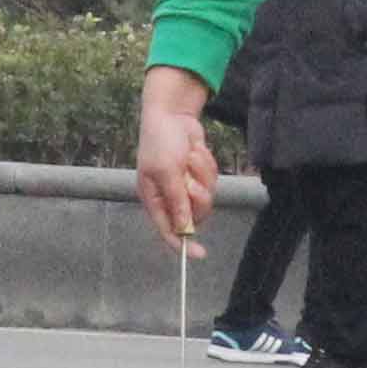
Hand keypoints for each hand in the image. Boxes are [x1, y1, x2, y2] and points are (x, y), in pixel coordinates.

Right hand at [135, 68, 218, 256]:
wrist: (173, 113)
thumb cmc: (161, 141)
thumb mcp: (166, 171)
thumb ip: (176, 201)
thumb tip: (184, 229)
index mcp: (154, 198)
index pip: (168, 230)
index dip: (182, 244)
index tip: (198, 254)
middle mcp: (170, 196)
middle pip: (194, 215)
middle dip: (197, 197)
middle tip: (190, 180)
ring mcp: (186, 185)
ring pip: (206, 197)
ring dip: (202, 175)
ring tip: (190, 157)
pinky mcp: (199, 174)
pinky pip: (212, 180)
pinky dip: (207, 165)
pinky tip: (195, 151)